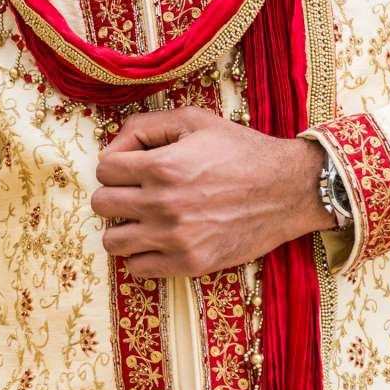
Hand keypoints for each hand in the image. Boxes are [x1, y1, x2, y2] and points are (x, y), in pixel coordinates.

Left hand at [89, 108, 331, 277]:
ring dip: (123, 228)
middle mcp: (162, 204)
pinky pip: (138, 268)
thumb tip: (111, 149)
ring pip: (113, 241)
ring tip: (143, 220)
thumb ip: (144, 126)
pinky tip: (159, 241)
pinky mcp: (189, 263)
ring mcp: (175, 238)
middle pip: (102, 204)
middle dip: (115, 194)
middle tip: (136, 193)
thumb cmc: (241, 150)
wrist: (288, 189)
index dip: (116, 165)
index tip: (132, 168)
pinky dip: (142, 255)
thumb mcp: (194, 121)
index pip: (103, 170)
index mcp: (161, 166)